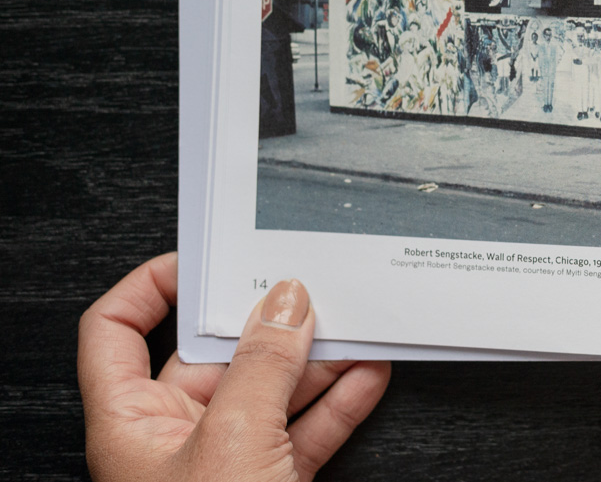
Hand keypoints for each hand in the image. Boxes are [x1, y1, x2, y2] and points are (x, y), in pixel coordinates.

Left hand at [78, 253, 389, 481]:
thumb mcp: (234, 441)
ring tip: (356, 327)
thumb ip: (263, 365)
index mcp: (130, 422)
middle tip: (308, 288)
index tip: (205, 257)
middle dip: (267, 323)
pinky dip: (340, 402)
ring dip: (318, 360)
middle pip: (216, 355)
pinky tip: (367, 375)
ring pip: (271, 390)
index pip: (116, 330)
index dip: (154, 285)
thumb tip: (284, 301)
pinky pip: (307, 430)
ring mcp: (225, 463)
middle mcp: (172, 438)